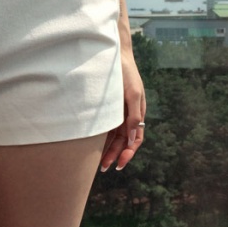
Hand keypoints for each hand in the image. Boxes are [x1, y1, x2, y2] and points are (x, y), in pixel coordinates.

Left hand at [100, 49, 145, 170]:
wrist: (113, 57)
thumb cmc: (125, 74)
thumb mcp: (132, 93)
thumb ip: (133, 115)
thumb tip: (133, 137)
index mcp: (137, 114)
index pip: (135, 140)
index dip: (128, 153)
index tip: (118, 164)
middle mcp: (127, 116)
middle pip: (122, 142)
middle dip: (115, 156)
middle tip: (104, 169)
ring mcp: (116, 113)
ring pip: (113, 138)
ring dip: (107, 151)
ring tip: (98, 165)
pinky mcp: (106, 109)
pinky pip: (104, 128)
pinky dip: (100, 139)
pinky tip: (90, 148)